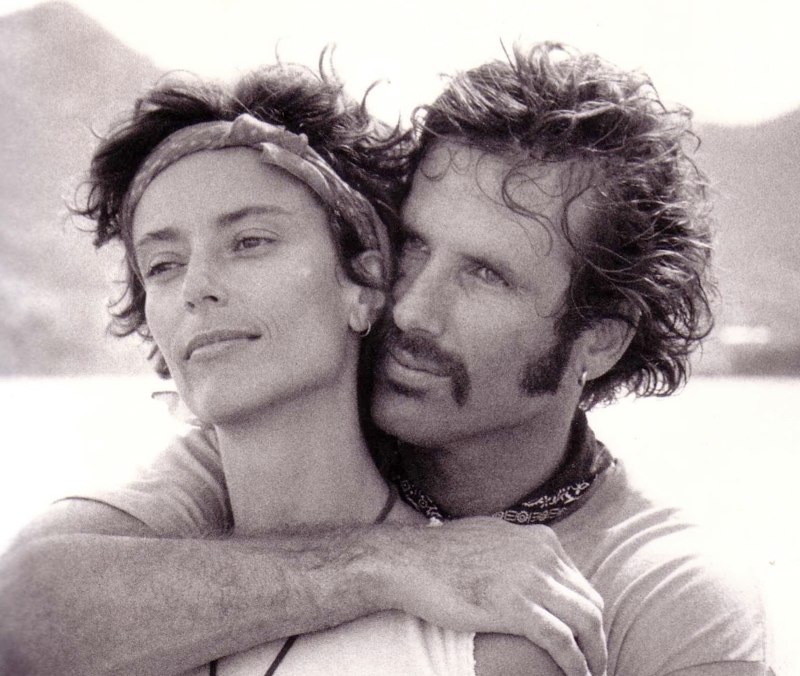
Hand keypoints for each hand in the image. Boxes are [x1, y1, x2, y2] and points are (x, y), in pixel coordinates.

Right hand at [374, 517, 605, 675]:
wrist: (410, 561)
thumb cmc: (442, 554)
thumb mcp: (493, 538)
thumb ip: (520, 551)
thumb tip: (531, 566)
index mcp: (541, 539)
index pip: (580, 582)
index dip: (586, 616)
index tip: (583, 639)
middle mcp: (543, 555)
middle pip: (590, 602)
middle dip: (597, 638)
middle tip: (593, 663)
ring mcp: (531, 579)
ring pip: (586, 622)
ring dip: (594, 655)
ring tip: (590, 675)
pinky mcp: (517, 607)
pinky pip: (562, 641)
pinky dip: (576, 664)